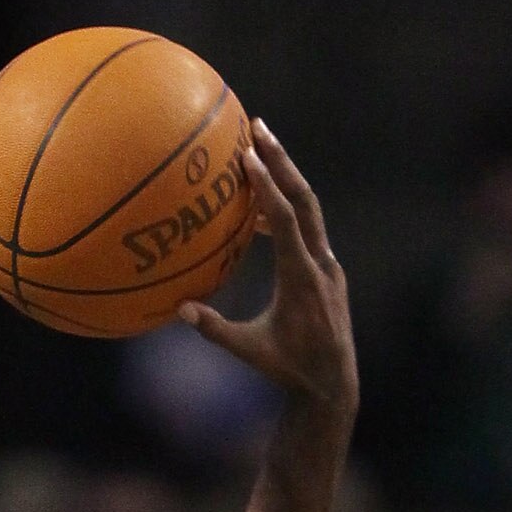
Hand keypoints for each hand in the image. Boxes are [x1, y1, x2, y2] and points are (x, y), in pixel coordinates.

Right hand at [179, 123, 356, 421]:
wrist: (332, 383)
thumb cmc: (288, 369)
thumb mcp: (250, 351)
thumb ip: (217, 330)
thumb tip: (179, 310)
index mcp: (302, 278)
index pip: (287, 220)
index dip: (268, 186)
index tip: (249, 156)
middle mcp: (321, 263)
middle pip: (304, 199)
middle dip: (282, 161)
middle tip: (259, 128)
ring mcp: (329, 264)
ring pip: (309, 210)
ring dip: (286, 179)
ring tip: (261, 153)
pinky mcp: (328, 270)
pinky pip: (308, 229)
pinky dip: (287, 211)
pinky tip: (264, 210)